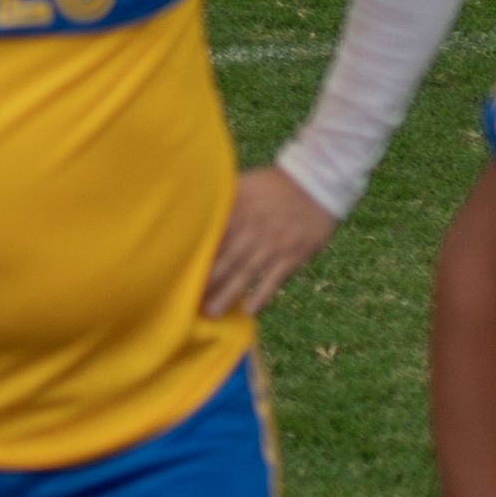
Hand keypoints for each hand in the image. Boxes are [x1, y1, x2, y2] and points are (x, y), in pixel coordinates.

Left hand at [202, 165, 341, 316]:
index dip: (195, 256)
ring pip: (245, 274)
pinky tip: (248, 311)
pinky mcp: (292, 256)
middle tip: (188, 301)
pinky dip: (261, 296)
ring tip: (212, 313)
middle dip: (206, 282)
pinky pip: (273, 280)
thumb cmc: (275, 184)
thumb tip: (193, 203)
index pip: (211, 237)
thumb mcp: (245, 183)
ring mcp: (273, 245)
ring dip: (228, 295)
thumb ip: (222, 197)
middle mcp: (253, 231)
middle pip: (225, 261)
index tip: (178, 271)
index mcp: (238, 210)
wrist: (317, 184)